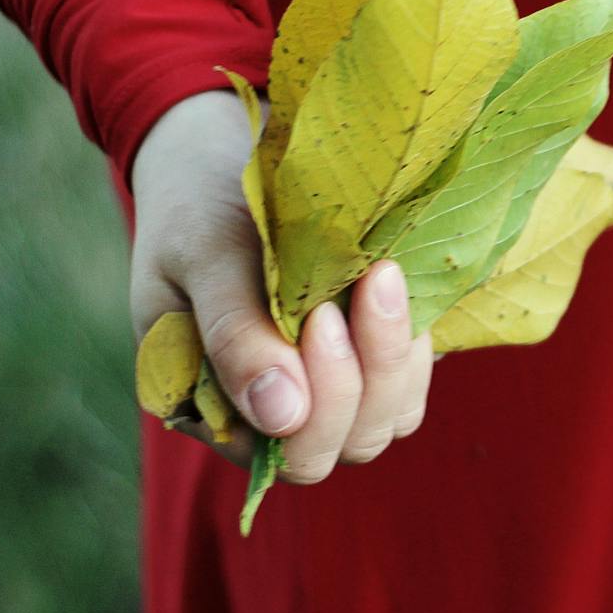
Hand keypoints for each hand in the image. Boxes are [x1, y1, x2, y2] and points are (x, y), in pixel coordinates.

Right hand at [127, 87, 435, 481]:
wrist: (219, 159)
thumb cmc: (197, 206)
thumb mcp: (203, 256)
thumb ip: (233, 334)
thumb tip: (282, 414)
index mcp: (214, 410)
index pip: (287, 453)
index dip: (321, 400)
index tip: (324, 313)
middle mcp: (274, 417)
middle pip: (346, 443)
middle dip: (366, 376)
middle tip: (366, 283)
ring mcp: (326, 389)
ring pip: (389, 418)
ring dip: (397, 355)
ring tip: (383, 274)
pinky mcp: (368, 356)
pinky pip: (412, 378)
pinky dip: (415, 339)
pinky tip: (398, 279)